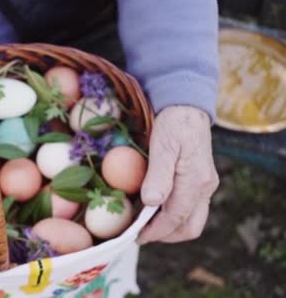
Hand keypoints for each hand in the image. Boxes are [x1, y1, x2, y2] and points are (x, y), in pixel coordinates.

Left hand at [137, 106, 219, 243]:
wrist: (186, 107)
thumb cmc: (173, 123)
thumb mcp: (162, 145)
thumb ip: (158, 175)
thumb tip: (151, 203)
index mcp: (196, 180)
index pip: (176, 217)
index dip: (156, 231)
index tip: (136, 236)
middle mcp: (205, 187)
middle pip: (190, 227)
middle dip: (165, 236)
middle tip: (140, 235)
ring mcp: (205, 185)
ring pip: (192, 220)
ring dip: (170, 228)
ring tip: (145, 226)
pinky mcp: (201, 182)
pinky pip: (190, 208)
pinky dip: (173, 216)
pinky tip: (154, 210)